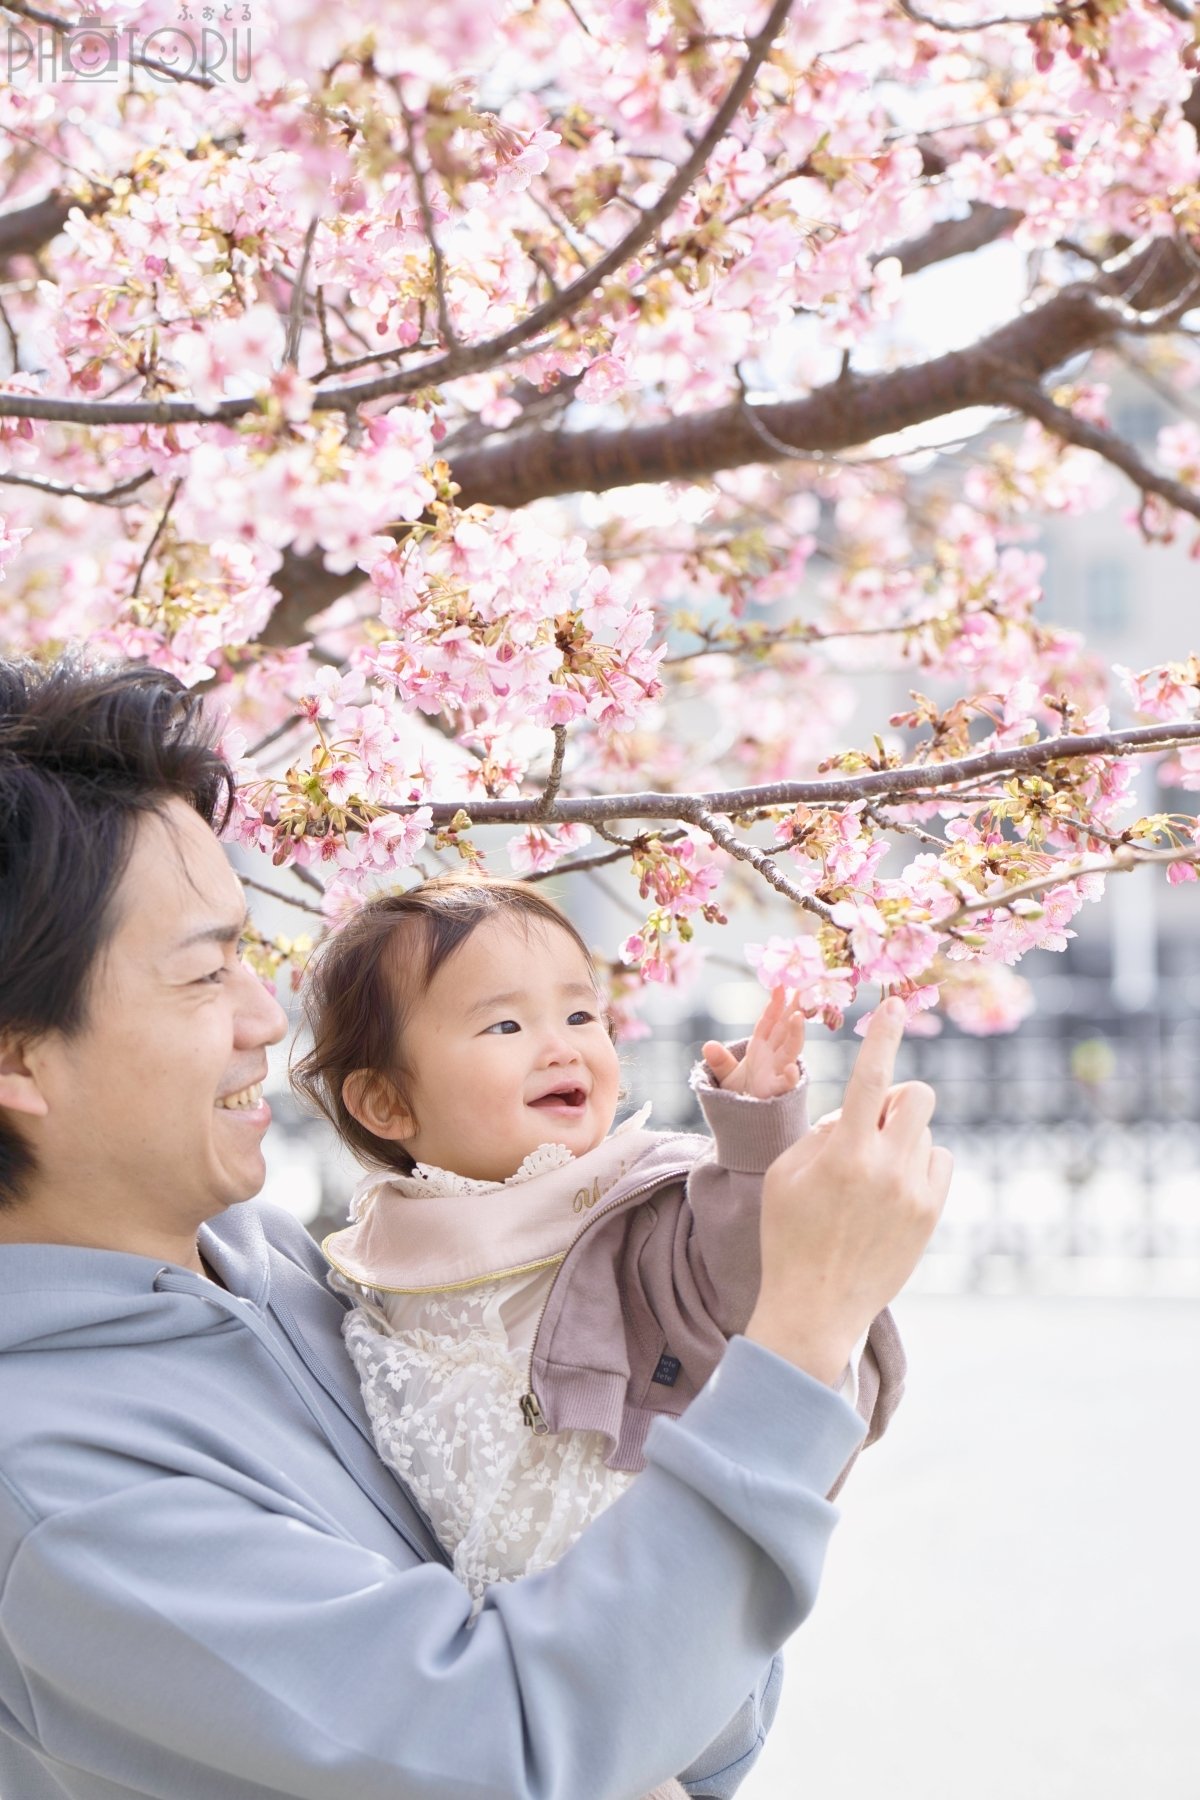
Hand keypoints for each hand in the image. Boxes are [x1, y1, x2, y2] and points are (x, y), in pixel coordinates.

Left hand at [702, 986, 804, 1096]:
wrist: (747, 1122)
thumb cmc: (742, 1096)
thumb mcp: (727, 1076)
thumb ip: (720, 1061)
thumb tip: (708, 1046)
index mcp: (761, 1050)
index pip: (769, 1023)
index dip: (775, 1004)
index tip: (780, 985)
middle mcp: (773, 1058)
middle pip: (785, 1030)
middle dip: (793, 1010)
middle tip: (802, 989)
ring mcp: (777, 1073)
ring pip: (790, 1050)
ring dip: (795, 1034)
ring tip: (798, 1016)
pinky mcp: (777, 1093)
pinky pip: (786, 1084)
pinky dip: (790, 1077)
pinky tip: (791, 1069)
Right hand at [745, 998, 951, 1384]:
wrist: (815, 1307)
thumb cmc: (788, 1234)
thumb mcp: (785, 1174)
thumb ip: (823, 1132)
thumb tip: (860, 1114)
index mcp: (843, 1153)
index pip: (870, 1078)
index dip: (884, 1036)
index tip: (897, 1006)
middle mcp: (885, 1169)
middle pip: (916, 1096)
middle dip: (895, 1098)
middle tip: (869, 1124)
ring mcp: (914, 1194)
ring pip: (926, 1131)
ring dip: (902, 1136)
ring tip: (872, 1172)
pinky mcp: (930, 1216)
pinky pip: (939, 1163)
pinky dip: (920, 1165)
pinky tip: (893, 1190)